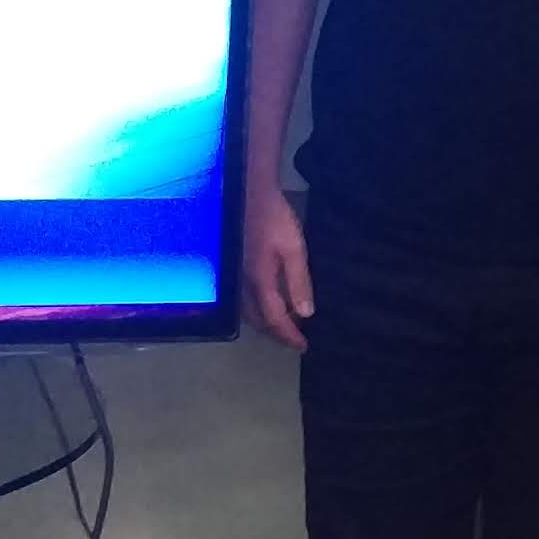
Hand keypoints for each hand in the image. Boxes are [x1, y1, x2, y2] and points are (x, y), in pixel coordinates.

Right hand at [241, 196, 313, 351]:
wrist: (247, 192)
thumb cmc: (274, 218)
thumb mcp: (294, 248)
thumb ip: (299, 281)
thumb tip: (305, 314)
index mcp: (260, 281)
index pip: (275, 318)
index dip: (289, 335)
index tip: (303, 346)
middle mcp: (242, 284)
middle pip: (258, 320)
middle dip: (276, 333)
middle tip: (293, 340)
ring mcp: (234, 275)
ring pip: (247, 311)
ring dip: (265, 323)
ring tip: (283, 326)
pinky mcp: (232, 266)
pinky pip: (243, 299)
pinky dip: (256, 309)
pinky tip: (266, 303)